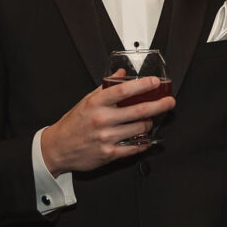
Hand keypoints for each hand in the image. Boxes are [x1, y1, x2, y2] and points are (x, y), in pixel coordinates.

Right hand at [39, 77, 175, 175]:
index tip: (155, 82)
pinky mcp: (109, 153)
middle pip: (138, 110)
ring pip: (139, 129)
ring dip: (149, 124)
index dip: (143, 85)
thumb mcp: (86, 100)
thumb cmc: (73, 123)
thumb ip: (106, 87)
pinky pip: (134, 147)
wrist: (58, 147)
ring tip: (149, 121)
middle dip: (159, 105)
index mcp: (96, 103)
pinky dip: (144, 143)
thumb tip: (122, 73)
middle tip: (169, 102)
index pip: (123, 90)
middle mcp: (102, 119)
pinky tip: (146, 138)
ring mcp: (106, 137)